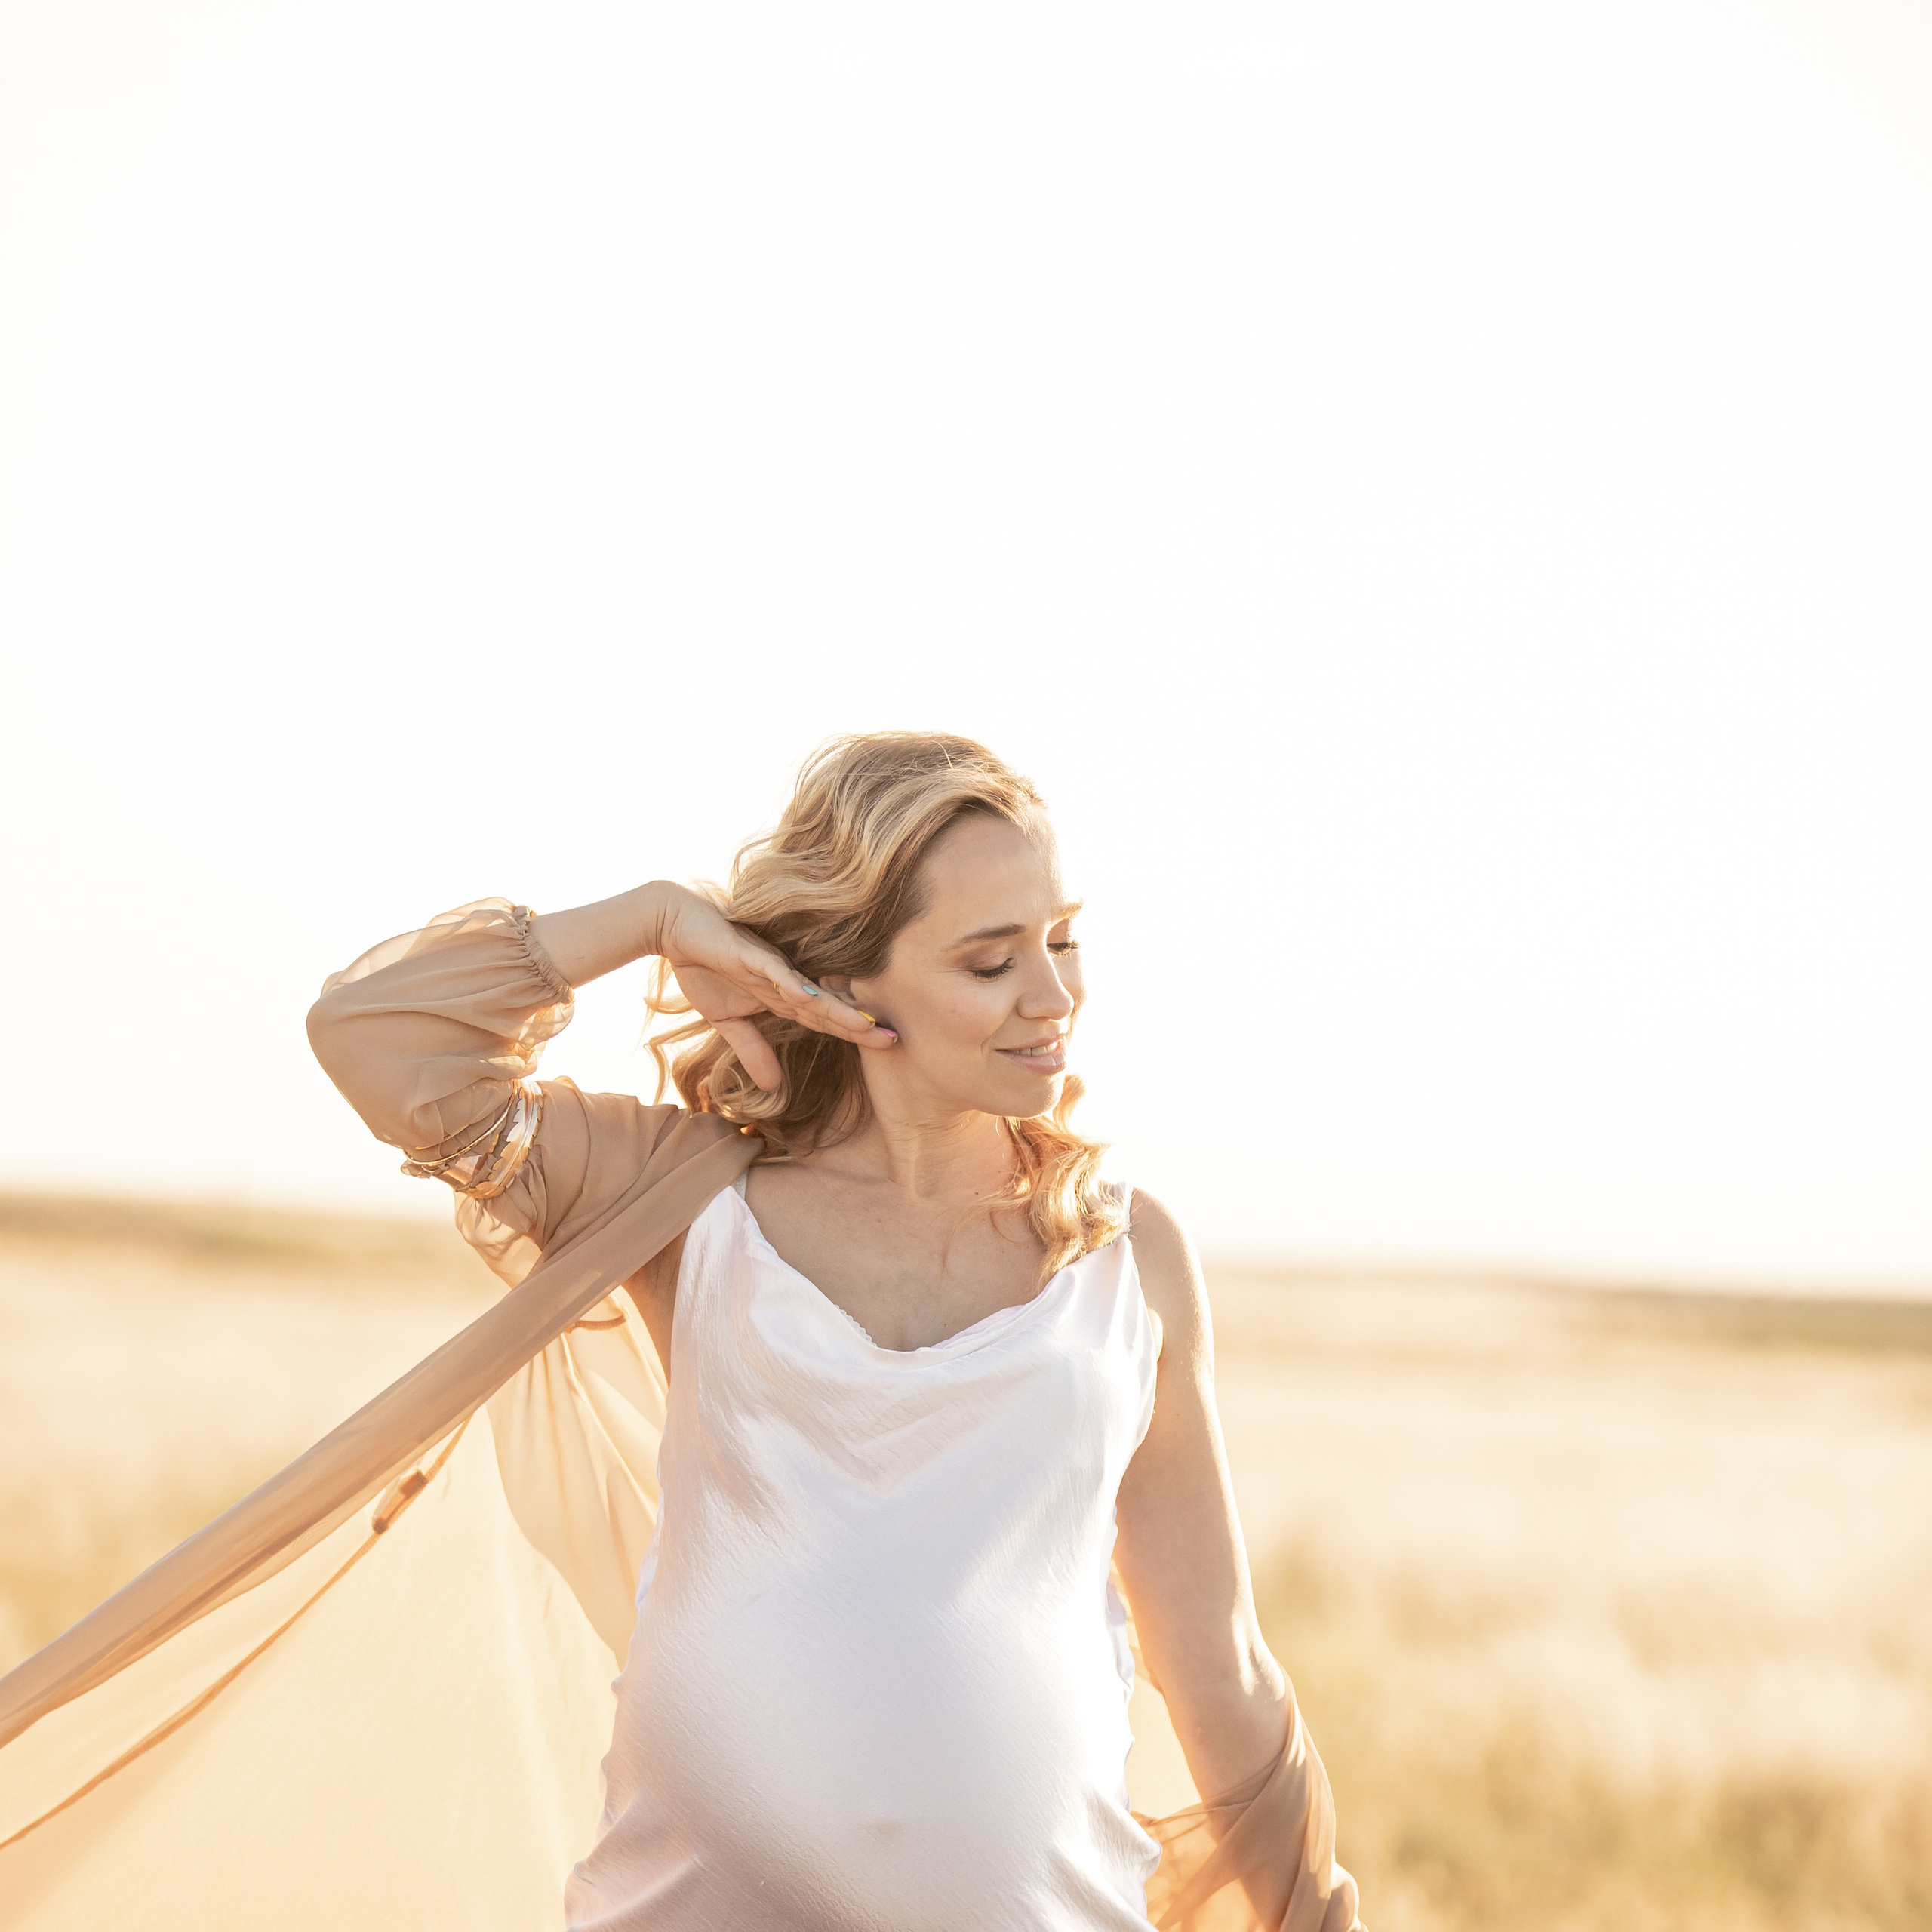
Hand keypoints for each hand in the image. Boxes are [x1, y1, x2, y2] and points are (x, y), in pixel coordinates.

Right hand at [652, 883, 892, 1089]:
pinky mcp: (748, 954)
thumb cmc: (705, 966)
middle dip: (859, 1024)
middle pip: (828, 1007)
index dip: (855, 1033)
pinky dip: (789, 983)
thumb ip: (752, 1049)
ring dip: (835, 1008)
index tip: (889, 1044)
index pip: (826, 1019)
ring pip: (808, 990)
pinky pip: (772, 970)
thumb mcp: (727, 1020)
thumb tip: (771, 1086)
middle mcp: (786, 979)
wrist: (675, 927)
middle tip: (894, 1039)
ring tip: (864, 1025)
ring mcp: (770, 966)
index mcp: (784, 995)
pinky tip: (807, 996)